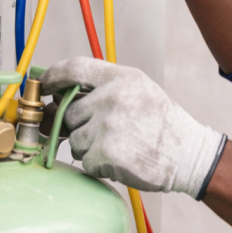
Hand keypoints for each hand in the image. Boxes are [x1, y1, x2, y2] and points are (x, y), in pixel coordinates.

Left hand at [40, 56, 224, 195]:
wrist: (188, 155)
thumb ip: (102, 88)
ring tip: (118, 145)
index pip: (74, 68)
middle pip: (67, 111)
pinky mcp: (106, 153)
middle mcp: (112, 98)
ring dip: (89, 147)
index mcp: (121, 78)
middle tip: (104, 131)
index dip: (53, 76)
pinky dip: (98, 164)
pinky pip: (85, 160)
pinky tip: (120, 159)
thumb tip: (57, 95)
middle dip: (78, 124)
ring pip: (74, 139)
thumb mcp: (138, 90)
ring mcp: (108, 126)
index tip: (43, 85)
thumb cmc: (162, 124)